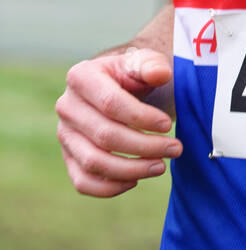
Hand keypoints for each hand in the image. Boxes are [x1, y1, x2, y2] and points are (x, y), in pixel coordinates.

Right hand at [56, 48, 181, 197]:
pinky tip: (137, 180)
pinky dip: (110, 188)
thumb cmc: (132, 75)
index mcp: (81, 77)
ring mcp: (65, 135)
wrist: (118, 88)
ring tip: (161, 166)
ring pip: (93, 162)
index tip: (167, 124)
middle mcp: (67, 107)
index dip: (141, 118)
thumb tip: (161, 73)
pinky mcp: (69, 158)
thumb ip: (151, 64)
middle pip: (105, 136)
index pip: (110, 103)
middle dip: (145, 146)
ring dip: (132, 170)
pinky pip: (83, 182)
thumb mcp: (143, 61)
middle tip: (176, 149)